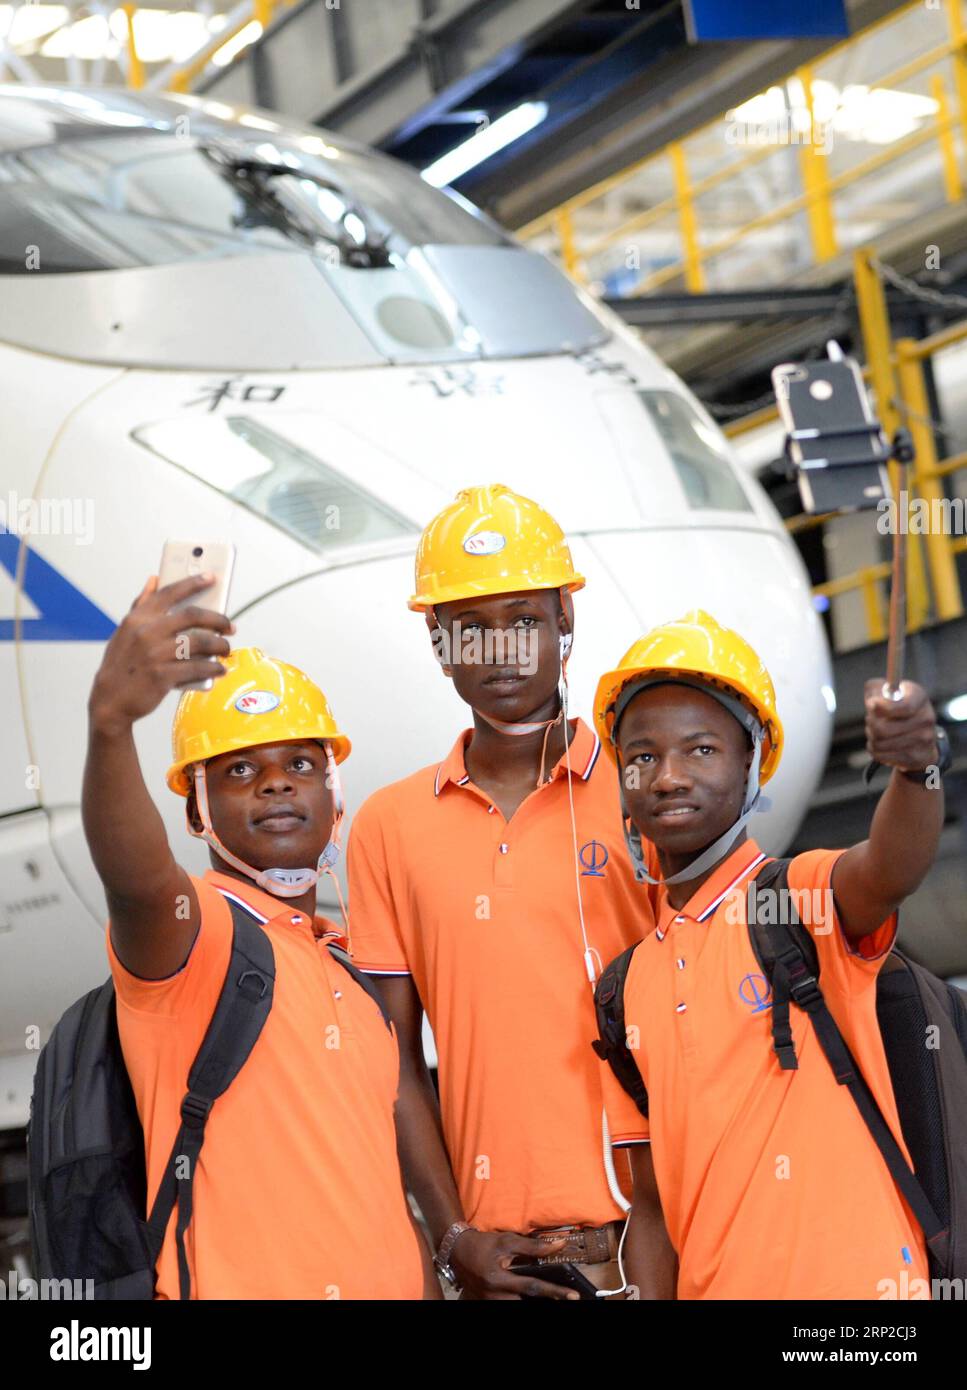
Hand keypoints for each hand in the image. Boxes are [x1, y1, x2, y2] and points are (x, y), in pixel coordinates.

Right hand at [89, 574, 233, 734]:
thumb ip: (141, 605)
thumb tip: (153, 579)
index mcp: (138, 618)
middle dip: (218, 619)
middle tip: (229, 626)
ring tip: (226, 649)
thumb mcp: (125, 631)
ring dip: (220, 646)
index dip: (193, 582)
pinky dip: (213, 669)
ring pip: (200, 643)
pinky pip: (197, 668)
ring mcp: (155, 654)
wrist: (110, 700)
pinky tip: (219, 669)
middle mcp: (147, 632)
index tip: (212, 577)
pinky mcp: (162, 676)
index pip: (169, 593)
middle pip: (193, 616)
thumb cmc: (121, 664)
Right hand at [449, 1229, 578, 1299]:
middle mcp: (494, 1296)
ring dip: (532, 1302)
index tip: (573, 1295)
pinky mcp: (486, 1304)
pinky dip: (520, 1300)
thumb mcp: (507, 1241)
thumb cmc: (483, 1244)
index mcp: (498, 1280)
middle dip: (545, 1302)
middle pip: (524, 1305)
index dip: (555, 1292)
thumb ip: (533, 1246)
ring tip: (550, 1296)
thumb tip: (559, 1246)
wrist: (457, 1251)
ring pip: (515, 1307)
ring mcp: (489, 1303)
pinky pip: (507, 1305)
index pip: (533, 1287)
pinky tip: (530, 1296)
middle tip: (564, 1297)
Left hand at [864, 678, 937, 772]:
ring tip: (877, 732)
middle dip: (870, 724)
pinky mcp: (917, 758)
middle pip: (883, 729)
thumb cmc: (896, 708)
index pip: (904, 707)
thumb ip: (875, 690)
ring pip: (879, 743)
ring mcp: (924, 739)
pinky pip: (881, 755)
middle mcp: (926, 718)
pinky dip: (875, 750)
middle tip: (870, 720)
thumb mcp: (886, 691)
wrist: (919, 735)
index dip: (884, 708)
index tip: (871, 704)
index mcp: (919, 697)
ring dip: (871, 737)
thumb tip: (873, 704)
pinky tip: (883, 745)